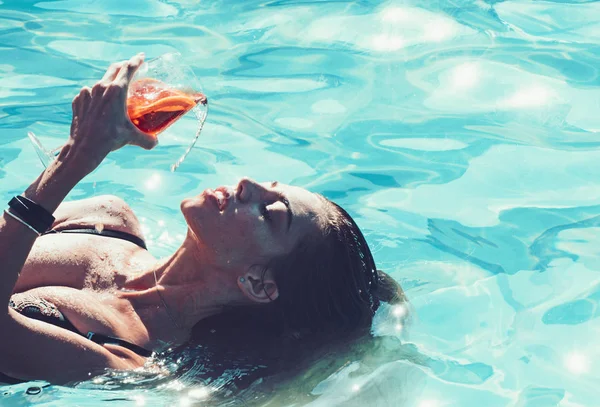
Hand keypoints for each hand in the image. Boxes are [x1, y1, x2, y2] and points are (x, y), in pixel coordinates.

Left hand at [67, 53, 157, 168]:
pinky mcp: (79, 100)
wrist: (84, 146)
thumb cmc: (109, 139)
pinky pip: (89, 93)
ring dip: (109, 82)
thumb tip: (156, 142)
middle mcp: (101, 87)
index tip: (141, 56)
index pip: (129, 68)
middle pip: (114, 69)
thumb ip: (147, 139)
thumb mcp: (131, 137)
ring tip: (114, 91)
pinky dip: (95, 96)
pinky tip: (98, 105)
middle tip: (130, 66)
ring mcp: (88, 93)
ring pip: (101, 81)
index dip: (136, 60)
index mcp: (116, 91)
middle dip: (123, 66)